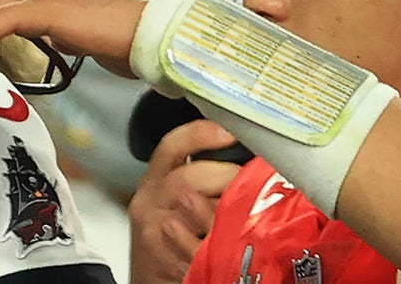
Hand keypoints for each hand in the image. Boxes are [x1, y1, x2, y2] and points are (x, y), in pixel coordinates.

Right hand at [129, 119, 241, 282]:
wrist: (150, 279)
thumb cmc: (172, 236)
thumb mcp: (178, 201)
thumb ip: (204, 180)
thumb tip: (252, 163)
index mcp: (155, 178)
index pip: (173, 145)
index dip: (201, 134)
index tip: (230, 132)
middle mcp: (149, 198)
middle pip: (188, 177)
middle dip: (227, 178)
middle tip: (252, 186)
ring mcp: (152, 228)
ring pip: (192, 208)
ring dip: (226, 209)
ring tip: (245, 213)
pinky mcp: (161, 257)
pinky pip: (195, 243)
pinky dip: (217, 241)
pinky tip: (231, 241)